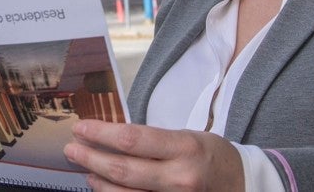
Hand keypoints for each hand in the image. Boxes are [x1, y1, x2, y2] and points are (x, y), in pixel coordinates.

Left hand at [63, 119, 245, 191]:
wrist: (241, 184)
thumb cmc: (211, 156)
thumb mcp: (187, 136)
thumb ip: (152, 140)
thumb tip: (109, 136)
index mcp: (185, 148)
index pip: (133, 139)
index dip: (101, 133)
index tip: (81, 127)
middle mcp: (180, 178)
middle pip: (123, 170)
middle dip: (91, 157)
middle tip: (72, 148)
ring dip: (98, 181)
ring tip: (86, 168)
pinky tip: (102, 187)